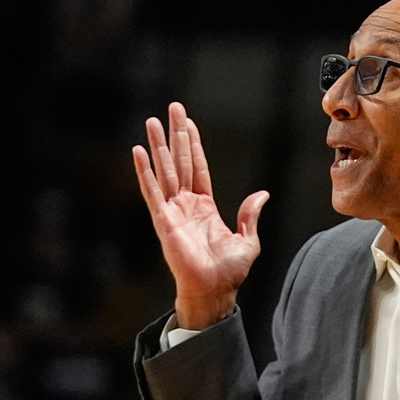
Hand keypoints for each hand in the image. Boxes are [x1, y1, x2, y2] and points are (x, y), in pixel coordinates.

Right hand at [133, 102, 269, 329]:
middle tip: (172, 108)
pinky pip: (152, 192)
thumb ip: (250, 216)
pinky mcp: (164, 221)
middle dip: (176, 135)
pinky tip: (138, 151)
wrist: (215, 291)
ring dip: (158, 145)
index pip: (198, 168)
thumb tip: (261, 195)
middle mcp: (187, 205)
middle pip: (180, 162)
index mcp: (205, 207)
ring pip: (165, 171)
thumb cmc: (229, 272)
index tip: (189, 123)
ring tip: (152, 120)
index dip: (194, 145)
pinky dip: (145, 172)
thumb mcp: (248, 240)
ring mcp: (173, 211)